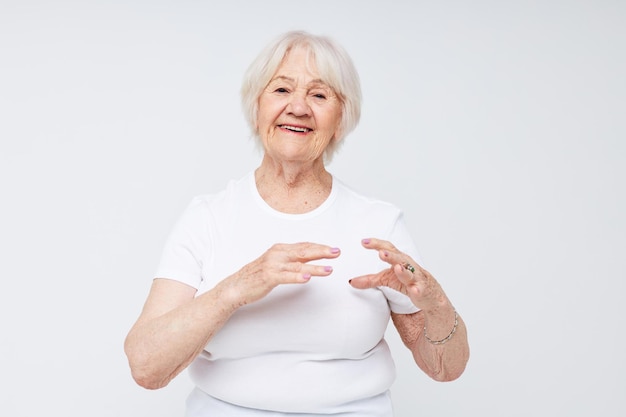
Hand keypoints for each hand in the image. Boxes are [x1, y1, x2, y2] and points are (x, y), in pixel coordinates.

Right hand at [218, 242, 340, 307]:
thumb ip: (290, 260)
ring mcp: (272, 265)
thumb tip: (308, 257)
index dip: (319, 247)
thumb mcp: (275, 263)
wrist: (236, 286)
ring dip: (315, 267)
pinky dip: (298, 277)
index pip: (304, 246)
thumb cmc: (256, 275)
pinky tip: (308, 279)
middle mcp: (277, 254)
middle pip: (304, 251)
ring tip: (329, 269)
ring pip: (298, 266)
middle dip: (322, 252)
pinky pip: (286, 277)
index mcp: (280, 249)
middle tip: (337, 252)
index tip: (333, 249)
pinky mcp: (268, 277)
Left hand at [349, 238, 446, 310]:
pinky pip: (421, 290)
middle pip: (400, 258)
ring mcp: (417, 279)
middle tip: (381, 253)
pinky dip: (417, 290)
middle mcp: (409, 266)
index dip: (377, 244)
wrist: (430, 297)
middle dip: (391, 256)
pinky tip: (414, 290)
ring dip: (404, 271)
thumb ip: (370, 280)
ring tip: (397, 268)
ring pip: (411, 273)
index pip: (388, 248)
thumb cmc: (408, 283)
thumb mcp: (387, 280)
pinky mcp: (424, 291)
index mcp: (399, 260)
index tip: (363, 242)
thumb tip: (351, 281)